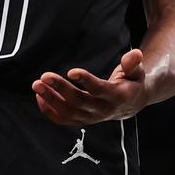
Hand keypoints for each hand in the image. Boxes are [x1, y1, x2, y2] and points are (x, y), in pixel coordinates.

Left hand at [32, 48, 148, 124]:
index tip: (71, 71)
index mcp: (118, 96)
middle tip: (44, 76)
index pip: (99, 90)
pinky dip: (49, 110)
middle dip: (60, 88)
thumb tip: (134, 54)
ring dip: (50, 99)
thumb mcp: (138, 70)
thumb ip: (134, 63)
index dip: (86, 81)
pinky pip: (63, 119)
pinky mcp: (82, 120)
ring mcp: (91, 118)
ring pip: (68, 113)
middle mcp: (103, 110)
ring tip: (37, 85)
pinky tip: (40, 96)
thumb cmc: (132, 81)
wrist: (131, 103)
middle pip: (79, 101)